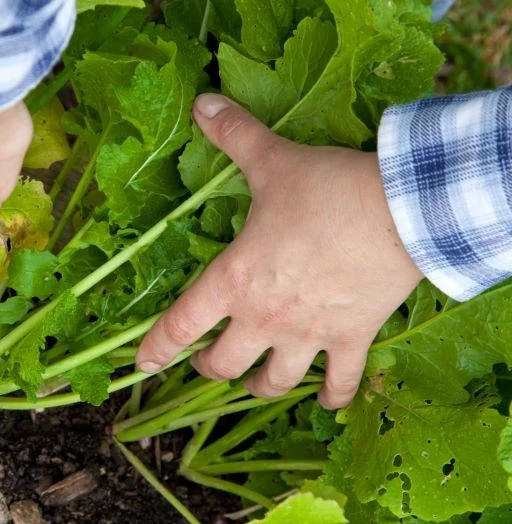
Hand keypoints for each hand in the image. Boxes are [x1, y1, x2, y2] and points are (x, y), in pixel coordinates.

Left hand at [135, 94, 422, 408]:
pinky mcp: (351, 340)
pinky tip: (328, 402)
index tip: (142, 364)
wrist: (401, 211)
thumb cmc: (326, 190)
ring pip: (273, 383)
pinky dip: (333, 397)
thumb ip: (234, 134)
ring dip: (258, 387)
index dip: (156, 348)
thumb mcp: (272, 161)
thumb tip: (202, 102)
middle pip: (222, 365)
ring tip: (254, 382)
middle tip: (207, 361)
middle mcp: (264, 318)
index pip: (179, 325)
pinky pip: (339, 383)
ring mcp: (308, 336)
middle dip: (208, 368)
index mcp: (234, 281)